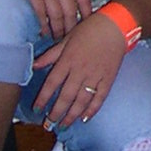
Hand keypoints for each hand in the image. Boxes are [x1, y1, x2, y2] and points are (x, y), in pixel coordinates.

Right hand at [3, 0, 92, 37]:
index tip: (88, 23)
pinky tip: (44, 31)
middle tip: (71, 37)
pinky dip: (43, 24)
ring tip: (57, 38)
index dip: (87, 13)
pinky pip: (41, 12)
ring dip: (58, 29)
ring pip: (57, 15)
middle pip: (71, 11)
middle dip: (71, 27)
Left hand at [32, 10, 127, 130]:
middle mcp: (80, 70)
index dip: (43, 98)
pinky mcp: (108, 78)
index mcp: (68, 60)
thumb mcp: (67, 39)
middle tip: (49, 125)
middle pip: (66, 96)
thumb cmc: (90, 30)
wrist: (116, 26)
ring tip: (64, 125)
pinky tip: (85, 118)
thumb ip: (51, 54)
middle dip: (56, 112)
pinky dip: (92, 109)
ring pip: (81, 100)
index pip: (52, 83)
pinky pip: (100, 97)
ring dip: (72, 115)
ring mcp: (95, 76)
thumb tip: (34, 65)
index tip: (37, 109)